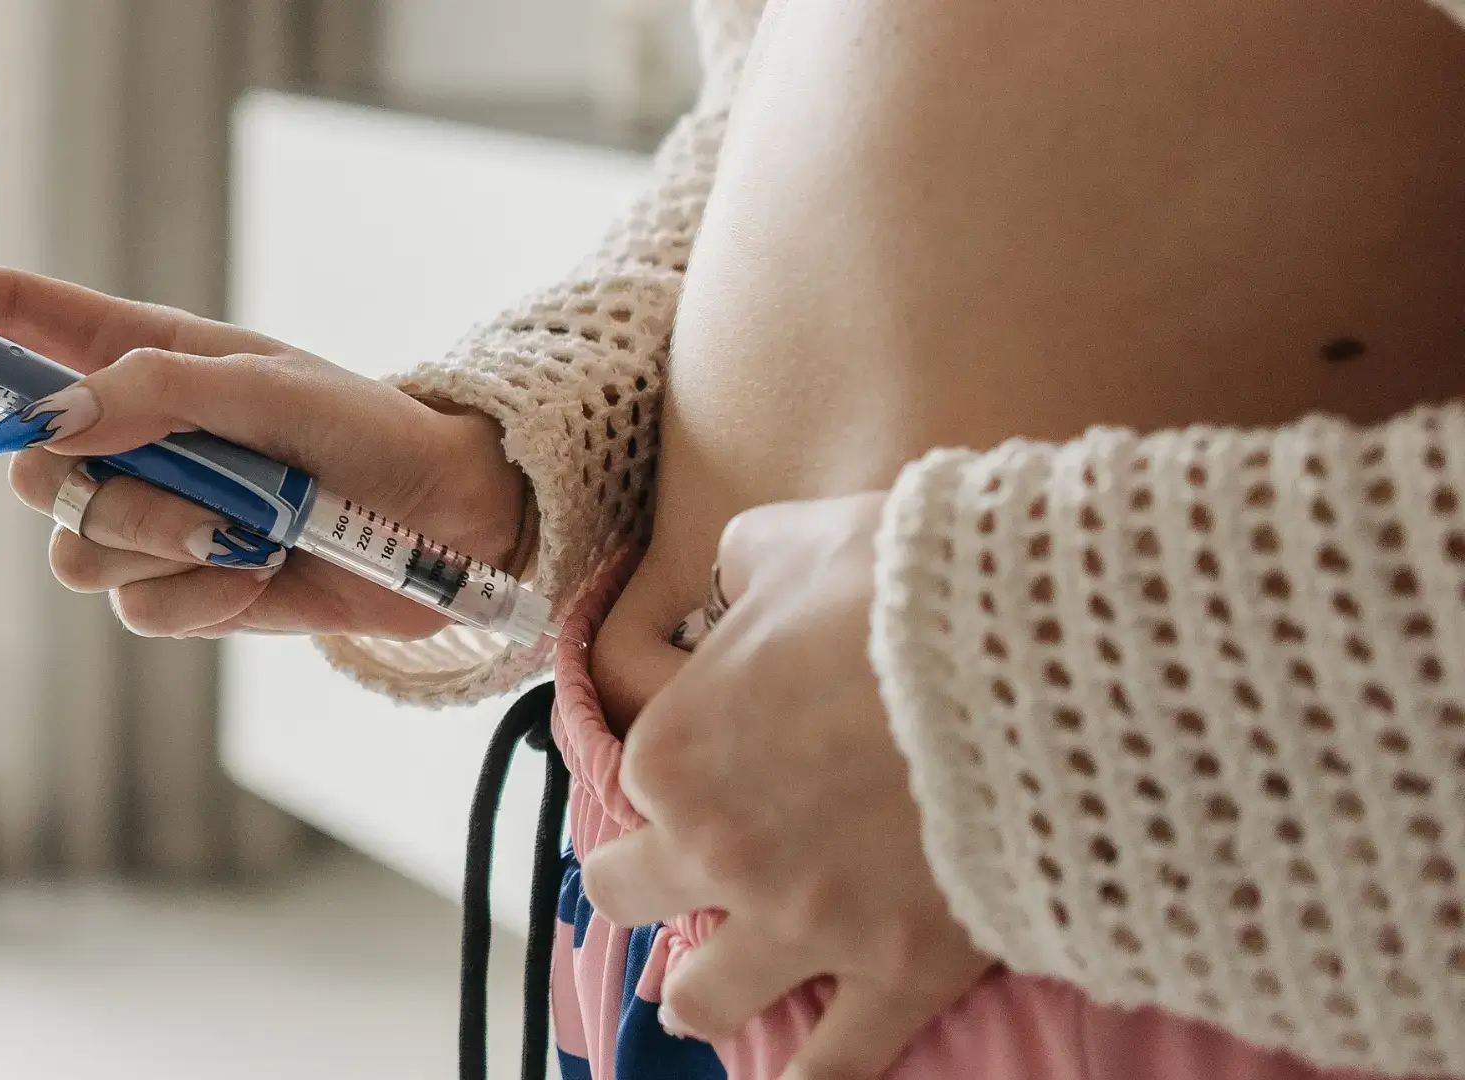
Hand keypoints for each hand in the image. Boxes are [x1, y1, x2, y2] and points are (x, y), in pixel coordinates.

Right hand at [0, 267, 526, 638]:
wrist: (439, 525)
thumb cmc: (364, 431)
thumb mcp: (268, 388)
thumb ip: (154, 391)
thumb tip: (46, 419)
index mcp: (137, 356)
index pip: (7, 317)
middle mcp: (124, 437)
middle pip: (21, 466)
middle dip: (100, 485)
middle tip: (203, 486)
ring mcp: (146, 518)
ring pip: (73, 550)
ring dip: (165, 543)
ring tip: (252, 528)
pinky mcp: (178, 588)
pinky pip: (135, 610)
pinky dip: (202, 593)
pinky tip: (260, 570)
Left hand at [580, 492, 991, 1079]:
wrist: (1042, 654)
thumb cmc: (905, 585)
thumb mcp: (792, 543)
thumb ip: (738, 571)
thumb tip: (732, 585)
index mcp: (675, 751)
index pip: (629, 791)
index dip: (664, 786)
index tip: (694, 783)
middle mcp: (716, 850)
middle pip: (636, 901)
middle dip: (652, 894)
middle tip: (677, 890)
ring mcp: (802, 924)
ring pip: (705, 1001)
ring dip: (701, 995)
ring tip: (706, 996)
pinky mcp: (895, 975)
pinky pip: (831, 1065)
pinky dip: (807, 1078)